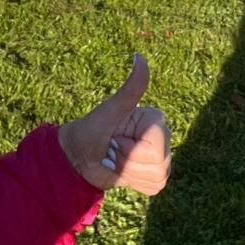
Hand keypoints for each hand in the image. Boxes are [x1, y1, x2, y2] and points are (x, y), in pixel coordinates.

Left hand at [59, 54, 170, 195]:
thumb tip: (139, 57)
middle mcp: (165, 138)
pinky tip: (124, 170)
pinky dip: (135, 182)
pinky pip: (154, 187)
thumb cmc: (90, 131)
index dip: (131, 150)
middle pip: (158, 165)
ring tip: (118, 159)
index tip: (116, 138)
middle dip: (130, 162)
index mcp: (156, 120)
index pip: (155, 148)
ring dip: (131, 173)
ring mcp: (162, 158)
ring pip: (157, 177)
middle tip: (115, 150)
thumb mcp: (109, 111)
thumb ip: (129, 89)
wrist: (79, 157)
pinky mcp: (156, 176)